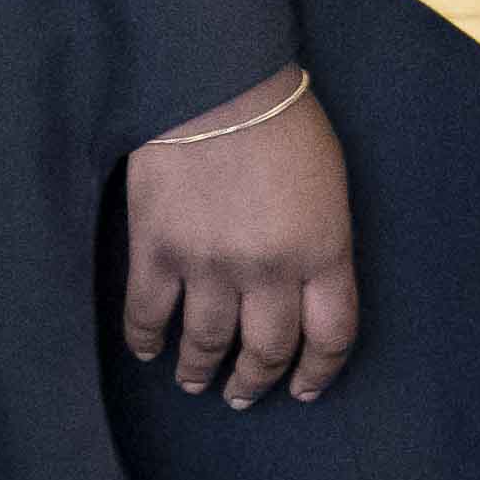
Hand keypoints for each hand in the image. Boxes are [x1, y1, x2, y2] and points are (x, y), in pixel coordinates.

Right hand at [116, 74, 356, 406]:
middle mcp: (270, 269)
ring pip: (206, 342)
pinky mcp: (156, 251)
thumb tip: (307, 284)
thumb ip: (322, 240)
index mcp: (325, 249)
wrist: (215, 84)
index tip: (306, 389)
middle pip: (267, 349)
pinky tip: (149, 351)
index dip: (318, 371)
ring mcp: (210, 264)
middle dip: (256, 381)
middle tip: (245, 395)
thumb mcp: (330, 185)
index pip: (331, 335)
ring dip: (200, 370)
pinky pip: (148, 314)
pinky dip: (147, 340)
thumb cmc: (283, 122)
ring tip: (195, 382)